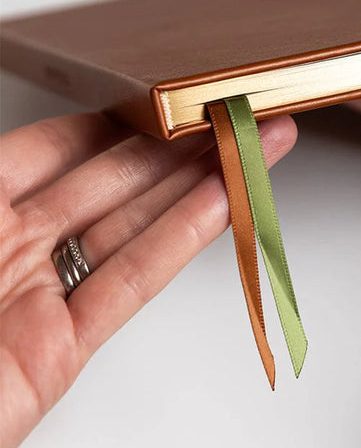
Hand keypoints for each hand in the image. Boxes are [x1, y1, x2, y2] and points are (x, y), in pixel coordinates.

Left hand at [0, 111, 296, 447]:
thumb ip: (1, 172)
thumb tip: (58, 134)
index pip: (57, 147)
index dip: (118, 119)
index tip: (166, 96)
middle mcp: (7, 246)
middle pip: (109, 182)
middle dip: (176, 146)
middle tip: (231, 116)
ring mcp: (36, 297)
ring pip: (131, 227)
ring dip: (198, 186)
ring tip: (250, 150)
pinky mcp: (58, 351)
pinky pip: (128, 285)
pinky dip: (180, 243)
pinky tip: (221, 204)